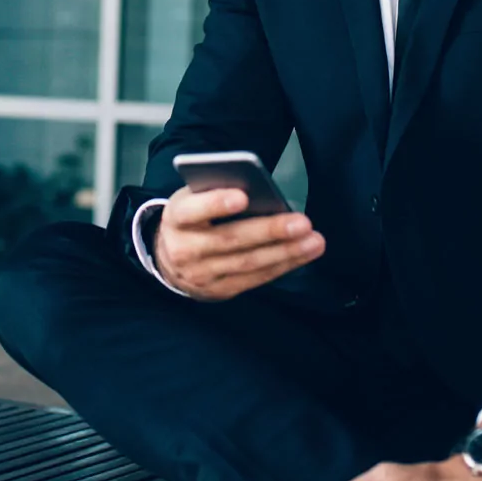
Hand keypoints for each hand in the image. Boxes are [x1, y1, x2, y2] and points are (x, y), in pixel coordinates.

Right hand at [152, 186, 323, 300]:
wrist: (168, 259)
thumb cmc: (191, 218)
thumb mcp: (192, 199)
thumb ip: (214, 193)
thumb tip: (256, 190)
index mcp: (176, 217)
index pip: (192, 210)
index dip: (215, 204)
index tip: (242, 196)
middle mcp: (185, 249)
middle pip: (230, 240)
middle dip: (269, 231)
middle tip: (302, 222)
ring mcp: (202, 274)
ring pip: (248, 263)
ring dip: (285, 252)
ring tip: (313, 241)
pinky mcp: (219, 290)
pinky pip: (254, 278)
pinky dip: (281, 266)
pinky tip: (302, 254)